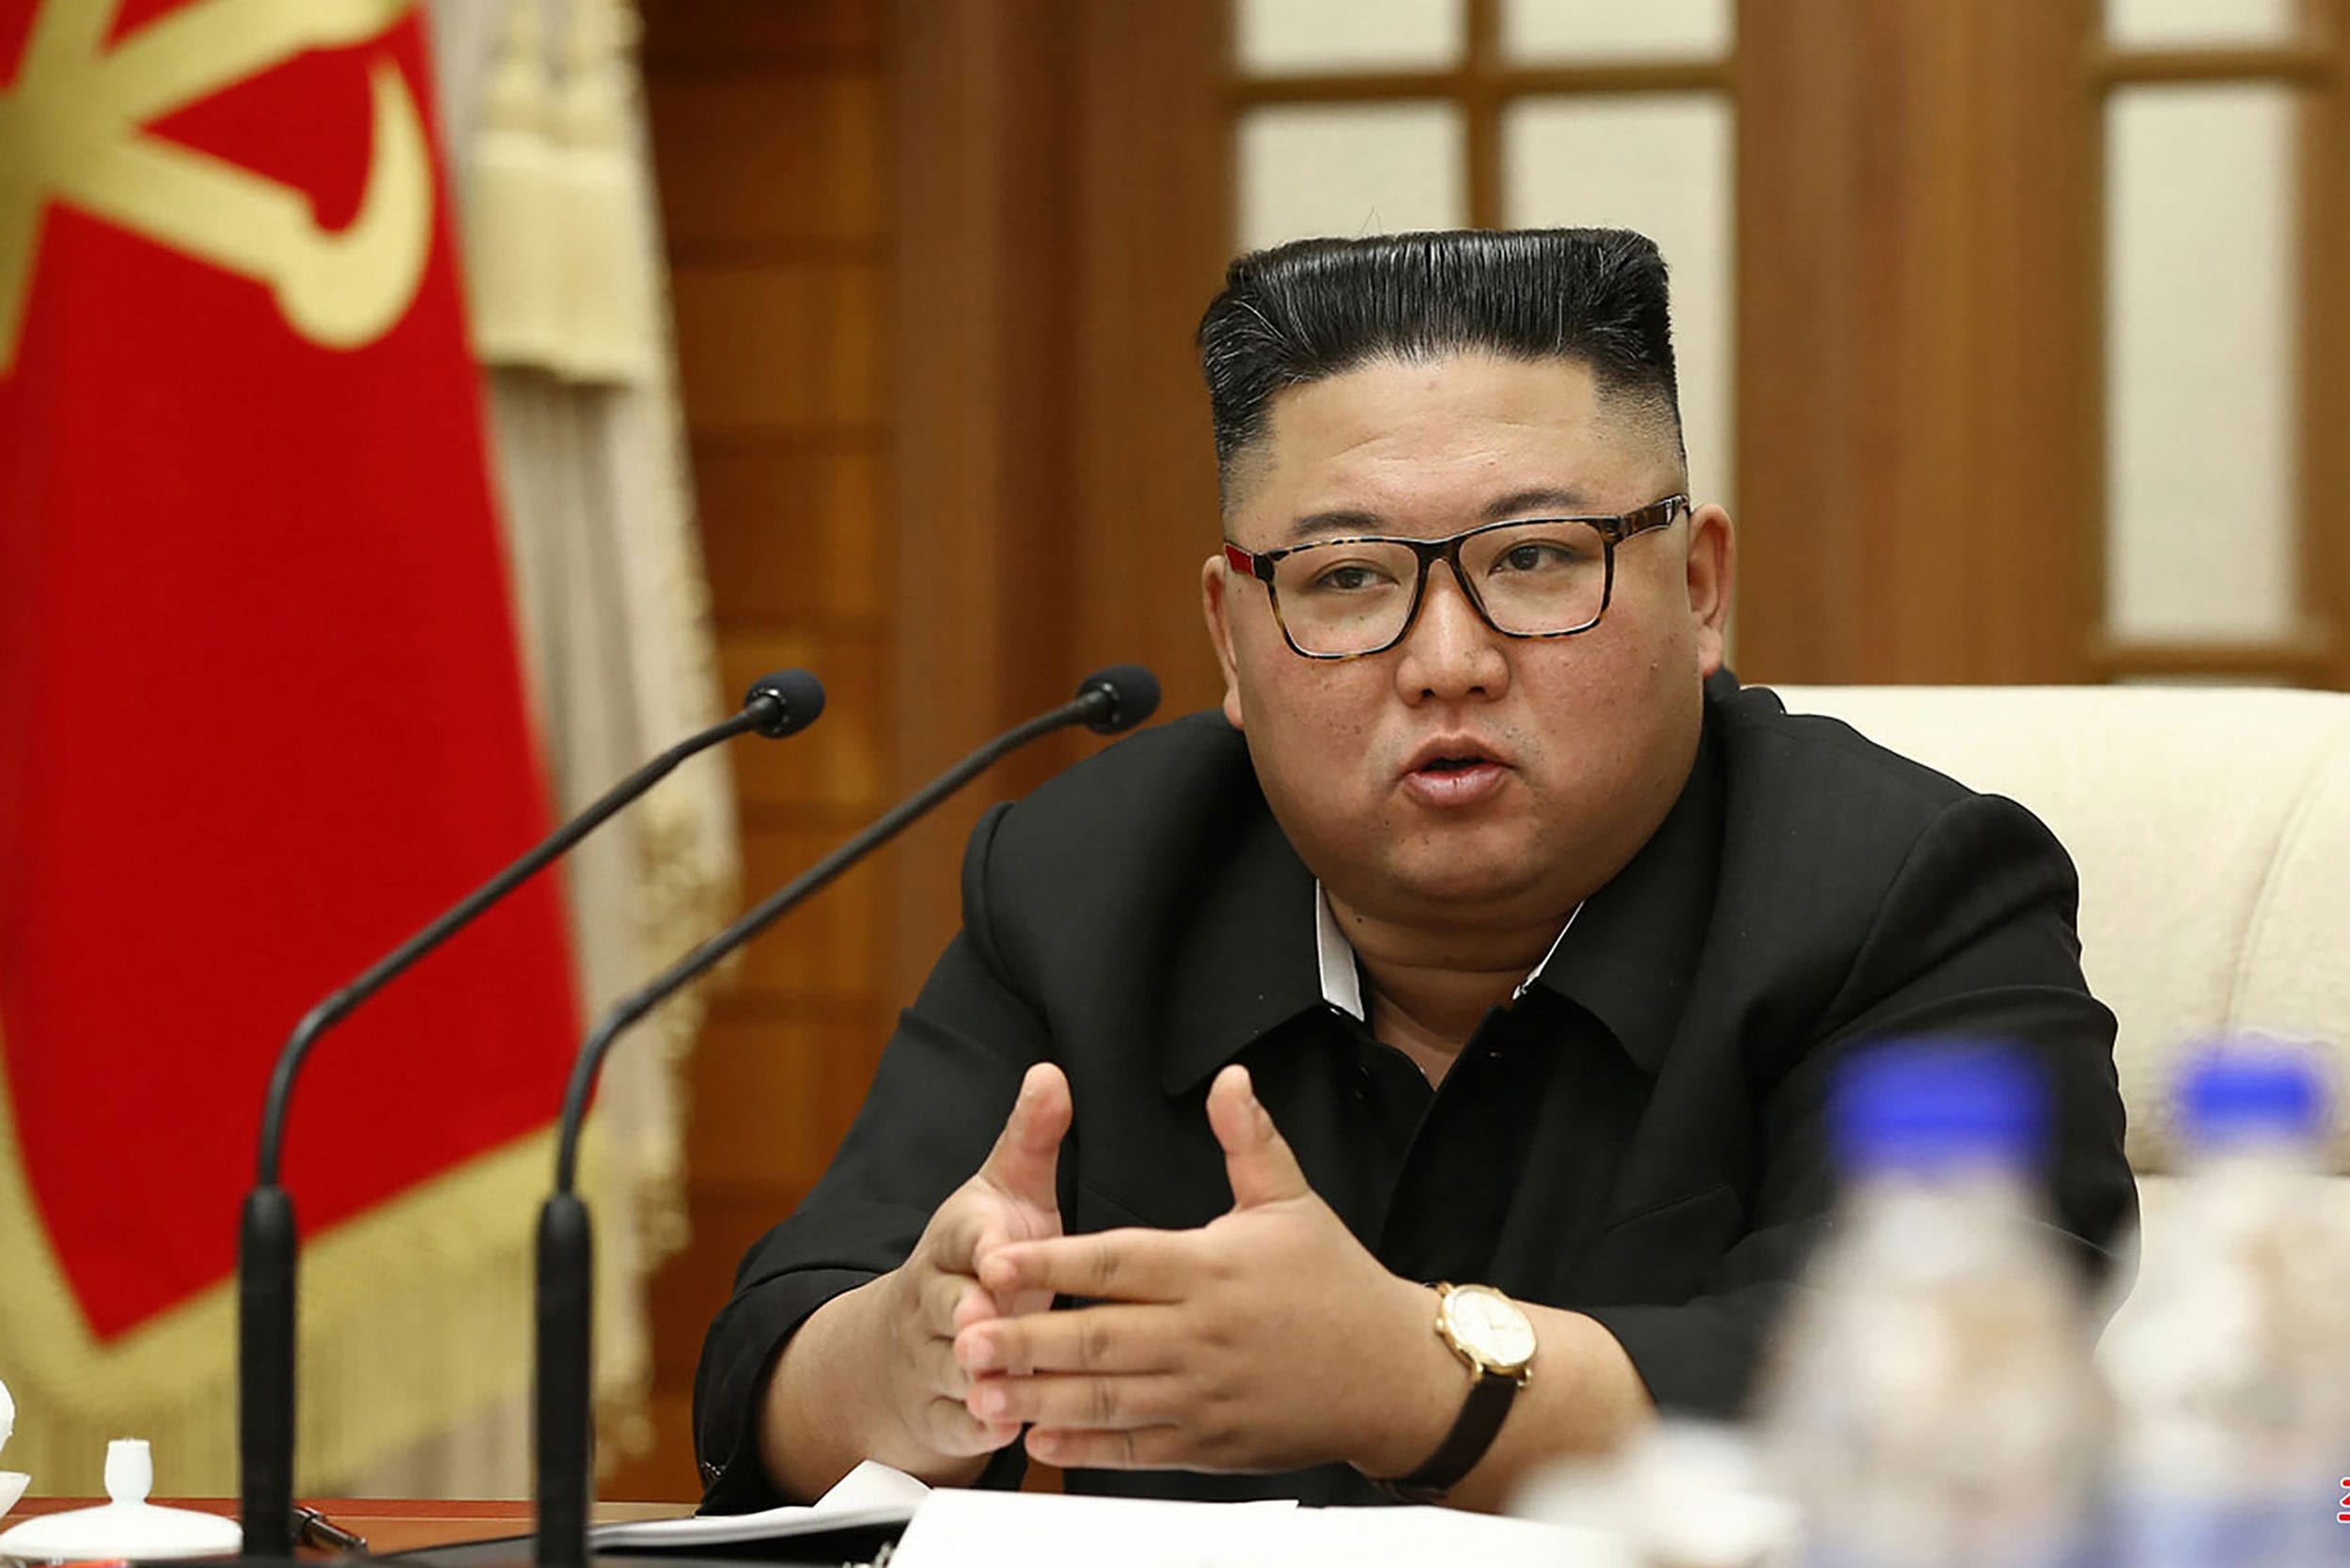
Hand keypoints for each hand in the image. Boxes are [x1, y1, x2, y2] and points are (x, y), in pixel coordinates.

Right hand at [873, 1061, 1071, 1462]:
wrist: (913, 1337)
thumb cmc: (982, 1254)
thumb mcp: (1005, 1193)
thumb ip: (1032, 1139)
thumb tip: (1051, 1073)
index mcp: (957, 1239)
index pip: (963, 1237)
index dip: (983, 1249)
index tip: (1000, 1257)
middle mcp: (936, 1297)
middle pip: (947, 1307)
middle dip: (968, 1317)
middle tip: (989, 1325)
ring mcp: (932, 1356)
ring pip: (949, 1369)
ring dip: (977, 1379)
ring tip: (1005, 1385)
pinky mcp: (939, 1410)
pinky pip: (954, 1424)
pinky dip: (979, 1430)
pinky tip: (1010, 1431)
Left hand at [953, 1064, 1446, 1474]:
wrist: (1394, 1376)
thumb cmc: (1338, 1285)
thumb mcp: (1293, 1201)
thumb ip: (1249, 1141)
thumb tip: (1228, 1078)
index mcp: (1213, 1269)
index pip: (1118, 1262)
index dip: (1052, 1262)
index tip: (993, 1261)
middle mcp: (1203, 1335)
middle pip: (1098, 1337)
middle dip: (1024, 1337)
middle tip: (962, 1336)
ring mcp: (1205, 1396)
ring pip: (1108, 1398)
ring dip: (1039, 1396)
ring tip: (980, 1390)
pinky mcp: (1211, 1444)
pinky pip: (1137, 1449)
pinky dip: (1087, 1446)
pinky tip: (1040, 1436)